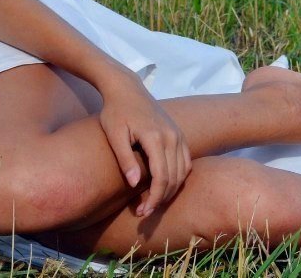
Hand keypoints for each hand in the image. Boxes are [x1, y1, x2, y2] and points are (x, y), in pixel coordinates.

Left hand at [96, 75, 191, 217]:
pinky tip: (165, 186)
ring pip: (182, 172)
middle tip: (144, 212)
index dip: (153, 198)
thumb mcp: (114, 134)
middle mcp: (172, 136)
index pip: (161, 177)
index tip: (142, 212)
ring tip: (152, 201)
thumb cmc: (114, 111)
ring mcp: (177, 134)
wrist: (126, 88)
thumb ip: (124, 159)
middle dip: (161, 199)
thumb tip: (134, 184)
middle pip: (174, 178)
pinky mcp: (178, 133)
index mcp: (155, 137)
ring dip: (170, 191)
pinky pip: (186, 161)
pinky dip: (179, 177)